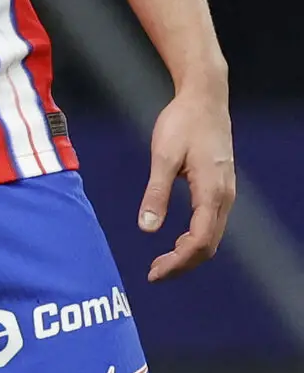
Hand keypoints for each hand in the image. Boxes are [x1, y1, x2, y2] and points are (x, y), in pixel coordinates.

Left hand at [140, 82, 233, 280]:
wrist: (205, 98)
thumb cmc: (182, 123)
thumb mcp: (163, 157)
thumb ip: (156, 193)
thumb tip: (147, 228)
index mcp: (211, 193)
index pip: (198, 242)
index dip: (177, 262)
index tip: (154, 272)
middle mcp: (225, 198)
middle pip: (208, 246)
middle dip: (182, 264)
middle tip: (155, 273)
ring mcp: (226, 193)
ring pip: (212, 236)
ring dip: (189, 253)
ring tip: (161, 261)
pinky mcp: (221, 187)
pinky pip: (212, 223)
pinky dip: (195, 239)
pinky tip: (176, 239)